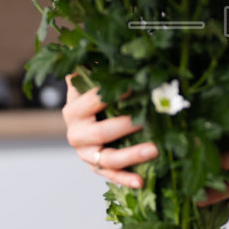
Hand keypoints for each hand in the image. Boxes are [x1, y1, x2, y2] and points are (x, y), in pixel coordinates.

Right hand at [61, 73, 156, 188]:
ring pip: (107, 158)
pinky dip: (125, 180)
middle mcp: (76, 133)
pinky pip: (111, 176)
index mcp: (74, 109)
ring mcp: (86, 153)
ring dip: (131, 155)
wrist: (83, 121)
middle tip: (150, 119)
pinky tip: (141, 182)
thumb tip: (111, 46)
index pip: (94, 100)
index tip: (137, 87)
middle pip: (101, 132)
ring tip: (154, 149)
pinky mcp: (96, 168)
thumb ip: (99, 67)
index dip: (115, 93)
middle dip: (127, 125)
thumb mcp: (93, 80)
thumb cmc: (96, 96)